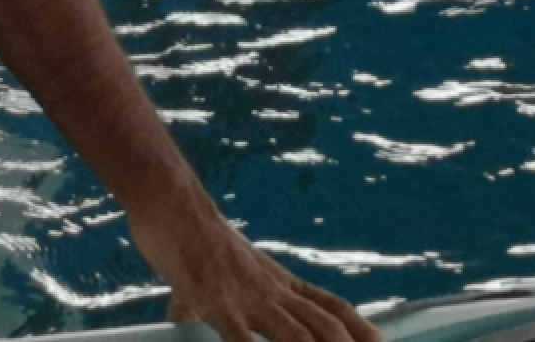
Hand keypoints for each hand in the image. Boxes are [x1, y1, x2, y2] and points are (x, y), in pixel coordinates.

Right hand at [131, 198, 379, 341]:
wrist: (173, 205)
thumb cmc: (190, 237)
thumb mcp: (212, 270)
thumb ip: (206, 299)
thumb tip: (180, 315)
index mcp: (277, 282)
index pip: (331, 306)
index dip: (361, 328)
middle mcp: (272, 291)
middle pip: (326, 326)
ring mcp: (248, 298)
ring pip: (299, 335)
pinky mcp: (219, 304)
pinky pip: (243, 340)